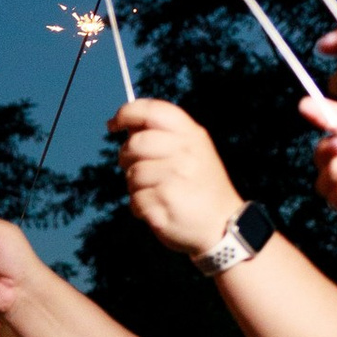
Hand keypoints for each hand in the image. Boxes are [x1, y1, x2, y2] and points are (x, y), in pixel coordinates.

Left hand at [111, 96, 241, 254]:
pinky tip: (158, 209)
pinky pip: (134, 200)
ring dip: (135, 187)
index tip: (113, 124)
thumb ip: (164, 136)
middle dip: (126, 156)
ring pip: (132, 174)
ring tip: (155, 193)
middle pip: (135, 143)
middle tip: (132, 167)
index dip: (127, 113)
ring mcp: (175, 176)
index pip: (153, 110)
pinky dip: (139, 207)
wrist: (223, 226)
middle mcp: (185, 152)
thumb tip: (128, 126)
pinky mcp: (165, 201)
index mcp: (192, 135)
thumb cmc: (199, 187)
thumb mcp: (193, 152)